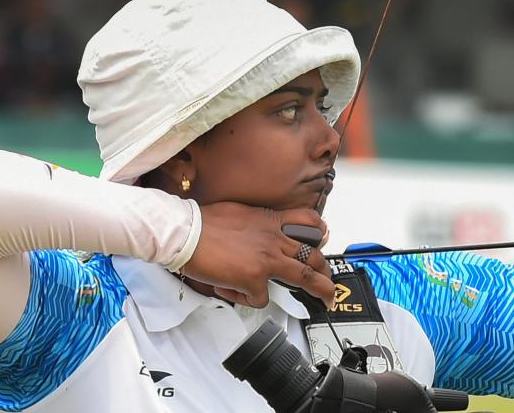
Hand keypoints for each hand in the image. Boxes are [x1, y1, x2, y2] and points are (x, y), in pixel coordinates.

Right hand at [183, 202, 335, 308]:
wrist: (185, 232)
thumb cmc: (203, 223)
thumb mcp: (239, 212)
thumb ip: (256, 224)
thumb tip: (258, 233)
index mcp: (269, 220)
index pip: (307, 221)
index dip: (320, 233)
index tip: (324, 241)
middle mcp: (273, 238)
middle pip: (312, 255)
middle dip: (326, 270)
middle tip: (328, 281)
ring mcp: (266, 259)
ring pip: (304, 277)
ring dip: (320, 290)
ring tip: (326, 300)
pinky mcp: (254, 279)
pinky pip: (260, 298)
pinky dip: (247, 298)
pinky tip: (233, 290)